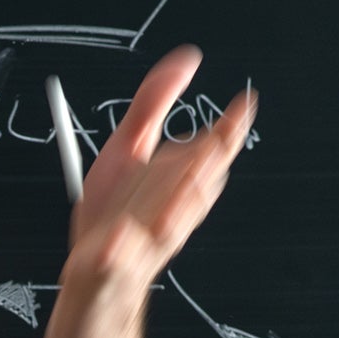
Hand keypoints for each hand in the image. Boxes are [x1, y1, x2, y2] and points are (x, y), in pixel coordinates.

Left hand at [68, 44, 255, 290]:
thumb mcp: (126, 149)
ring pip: (168, 222)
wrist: (95, 278)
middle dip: (206, 164)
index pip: (209, 154)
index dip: (227, 131)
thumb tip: (187, 59)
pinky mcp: (114, 266)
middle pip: (195, 184)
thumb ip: (154, 103)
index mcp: (174, 183)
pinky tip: (123, 234)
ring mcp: (142, 242)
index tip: (244, 103)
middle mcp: (168, 212)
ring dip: (180, 202)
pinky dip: (122, 249)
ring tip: (195, 174)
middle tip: (218, 139)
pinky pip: (120, 259)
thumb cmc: (113, 217)